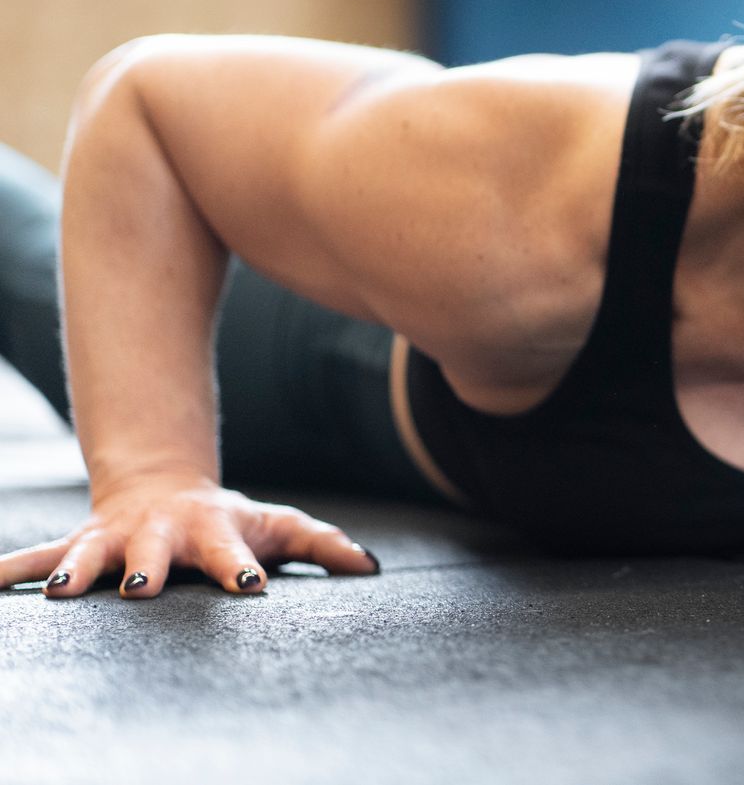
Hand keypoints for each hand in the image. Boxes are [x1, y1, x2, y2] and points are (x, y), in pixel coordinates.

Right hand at [0, 469, 381, 598]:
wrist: (165, 486)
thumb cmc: (230, 519)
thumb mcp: (278, 524)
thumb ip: (323, 545)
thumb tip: (370, 568)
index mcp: (211, 533)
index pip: (232, 554)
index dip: (242, 569)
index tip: (252, 586)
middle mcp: (159, 535)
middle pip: (153, 553)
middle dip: (145, 569)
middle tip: (140, 588)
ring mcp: (115, 538)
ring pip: (90, 554)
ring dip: (75, 572)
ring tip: (60, 594)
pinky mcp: (78, 543)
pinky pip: (36, 557)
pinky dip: (11, 571)